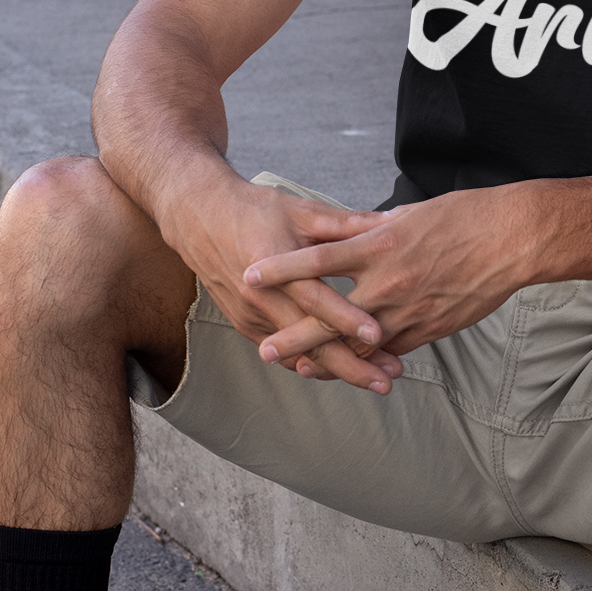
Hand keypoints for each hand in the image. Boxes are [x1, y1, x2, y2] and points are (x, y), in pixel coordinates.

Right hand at [161, 168, 404, 391]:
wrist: (200, 218)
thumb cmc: (254, 210)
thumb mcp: (301, 210)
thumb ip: (346, 223)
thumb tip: (391, 221)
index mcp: (275, 264)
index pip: (315, 299)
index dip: (347, 319)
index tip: (378, 335)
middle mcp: (260, 297)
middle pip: (309, 342)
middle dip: (351, 365)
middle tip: (388, 379)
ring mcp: (250, 316)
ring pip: (298, 355)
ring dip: (337, 370)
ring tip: (375, 379)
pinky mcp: (245, 326)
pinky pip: (282, 354)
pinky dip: (312, 364)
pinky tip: (342, 371)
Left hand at [242, 185, 543, 370]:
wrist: (513, 239)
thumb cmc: (464, 216)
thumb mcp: (411, 214)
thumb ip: (376, 229)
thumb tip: (354, 230)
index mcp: (379, 244)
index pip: (317, 261)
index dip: (281, 270)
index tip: (249, 276)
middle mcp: (389, 282)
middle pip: (330, 318)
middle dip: (296, 337)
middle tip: (264, 350)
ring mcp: (410, 310)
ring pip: (361, 345)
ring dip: (330, 359)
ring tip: (302, 367)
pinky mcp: (430, 328)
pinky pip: (393, 349)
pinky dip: (371, 358)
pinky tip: (352, 366)